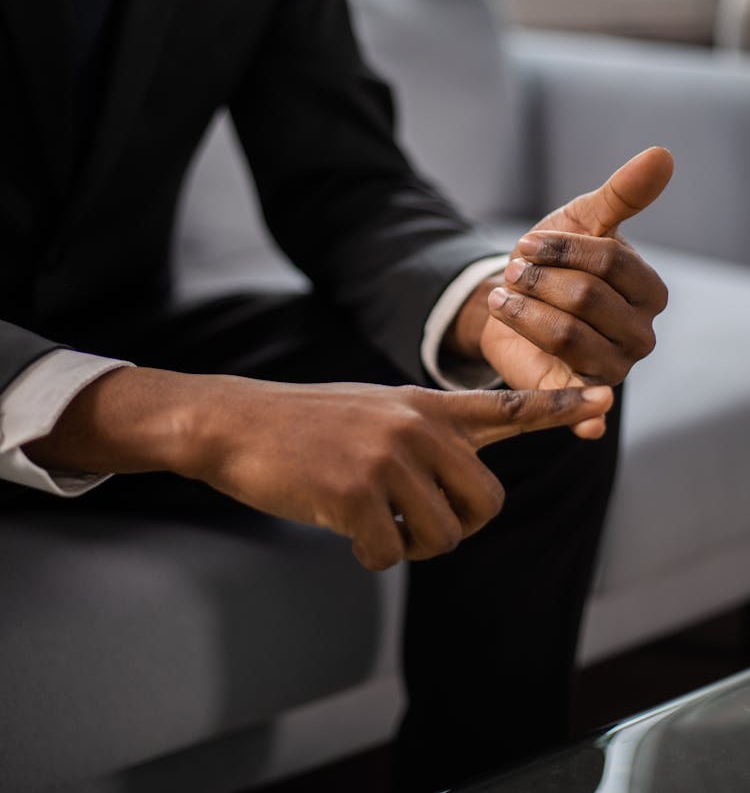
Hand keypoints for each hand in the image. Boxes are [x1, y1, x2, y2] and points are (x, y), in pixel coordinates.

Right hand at [182, 376, 612, 568]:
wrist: (237, 423)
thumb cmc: (306, 424)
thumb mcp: (377, 409)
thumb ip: (426, 434)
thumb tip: (465, 482)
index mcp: (424, 406)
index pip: (504, 406)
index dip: (558, 405)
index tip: (607, 396)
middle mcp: (417, 427)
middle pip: (486, 504)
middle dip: (458, 527)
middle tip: (416, 523)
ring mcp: (387, 457)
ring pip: (442, 537)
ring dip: (409, 545)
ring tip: (372, 519)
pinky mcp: (356, 493)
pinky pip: (390, 555)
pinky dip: (369, 556)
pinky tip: (342, 527)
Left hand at [480, 147, 672, 431]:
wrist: (511, 297)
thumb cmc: (555, 259)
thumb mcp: (582, 219)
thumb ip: (623, 193)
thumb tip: (663, 154)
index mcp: (648, 290)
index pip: (609, 263)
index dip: (563, 250)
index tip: (527, 244)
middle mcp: (639, 333)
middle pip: (587, 299)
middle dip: (539, 281)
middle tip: (510, 273)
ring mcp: (613, 367)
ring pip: (568, 337)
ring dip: (525, 313)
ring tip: (503, 300)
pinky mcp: (579, 395)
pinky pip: (586, 408)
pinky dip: (587, 420)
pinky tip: (584, 425)